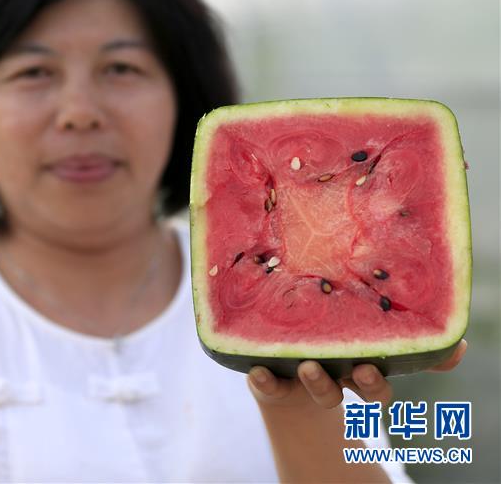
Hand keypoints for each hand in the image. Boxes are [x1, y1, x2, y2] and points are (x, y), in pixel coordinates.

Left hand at [247, 339, 467, 410]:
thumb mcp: (362, 326)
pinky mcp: (272, 383)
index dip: (380, 381)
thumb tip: (459, 341)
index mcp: (360, 364)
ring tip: (309, 366)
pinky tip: (257, 371)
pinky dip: (264, 382)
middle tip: (360, 369)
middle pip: (360, 389)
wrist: (278, 359)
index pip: (380, 381)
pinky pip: (268, 387)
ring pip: (320, 391)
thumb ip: (400, 327)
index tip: (373, 369)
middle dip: (364, 383)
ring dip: (317, 382)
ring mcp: (305, 381)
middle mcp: (338, 377)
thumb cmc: (327, 334)